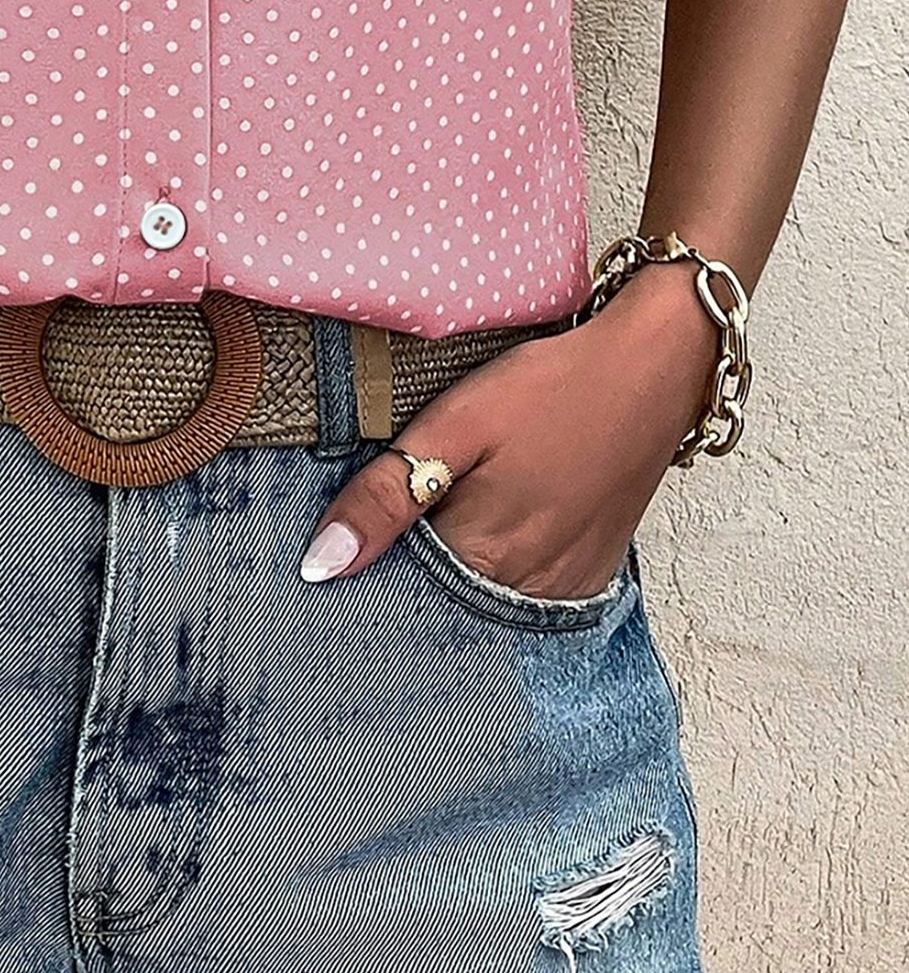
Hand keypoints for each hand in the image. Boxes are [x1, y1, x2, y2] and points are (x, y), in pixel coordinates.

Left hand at [299, 277, 720, 591]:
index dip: (370, 567)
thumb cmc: (552, 388)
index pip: (397, 594)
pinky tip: (497, 526)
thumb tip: (321, 566)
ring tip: (450, 515)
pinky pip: (531, 593)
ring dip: (459, 571)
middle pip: (443, 603)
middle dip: (412, 573)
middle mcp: (526, 590)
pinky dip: (505, 570)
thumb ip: (387, 495)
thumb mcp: (456, 424)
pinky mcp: (593, 572)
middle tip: (400, 520)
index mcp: (481, 556)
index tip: (351, 542)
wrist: (652, 369)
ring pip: (486, 599)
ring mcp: (566, 587)